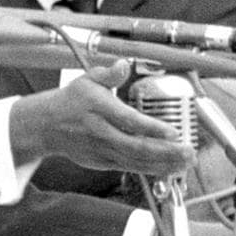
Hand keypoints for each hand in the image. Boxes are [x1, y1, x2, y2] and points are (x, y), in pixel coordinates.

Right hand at [9, 59, 194, 176]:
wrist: (47, 126)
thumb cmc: (71, 102)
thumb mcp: (87, 79)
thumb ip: (109, 74)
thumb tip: (123, 64)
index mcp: (99, 110)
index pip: (128, 121)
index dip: (152, 128)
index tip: (173, 131)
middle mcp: (102, 133)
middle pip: (137, 147)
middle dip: (166, 152)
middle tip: (188, 151)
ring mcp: (103, 151)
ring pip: (137, 162)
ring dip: (164, 163)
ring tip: (186, 161)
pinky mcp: (104, 162)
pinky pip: (131, 169)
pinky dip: (152, 170)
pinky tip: (170, 168)